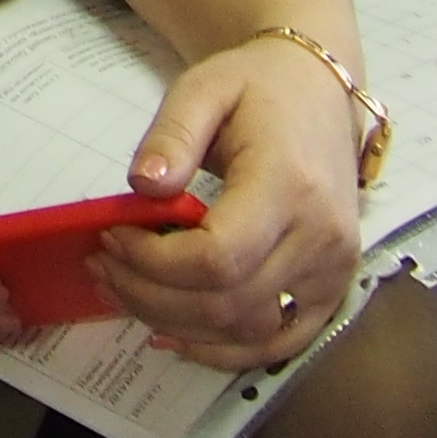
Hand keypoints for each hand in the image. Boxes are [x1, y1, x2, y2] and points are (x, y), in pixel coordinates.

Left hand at [96, 35, 367, 367]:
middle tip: (103, 266)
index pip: (218, 257)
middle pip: (227, 303)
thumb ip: (171, 134)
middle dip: (150, 295)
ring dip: (176, 324)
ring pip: (246, 332)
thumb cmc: (258, 87)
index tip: (111, 238)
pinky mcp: (332, 289)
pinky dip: (223, 350)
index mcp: (290, 185)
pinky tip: (175, 333)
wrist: (316, 92)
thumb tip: (141, 187)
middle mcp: (321, 238)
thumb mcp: (204, 87)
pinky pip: (277, 344)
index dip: (154, 262)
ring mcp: (333, 271)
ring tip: (124, 291)